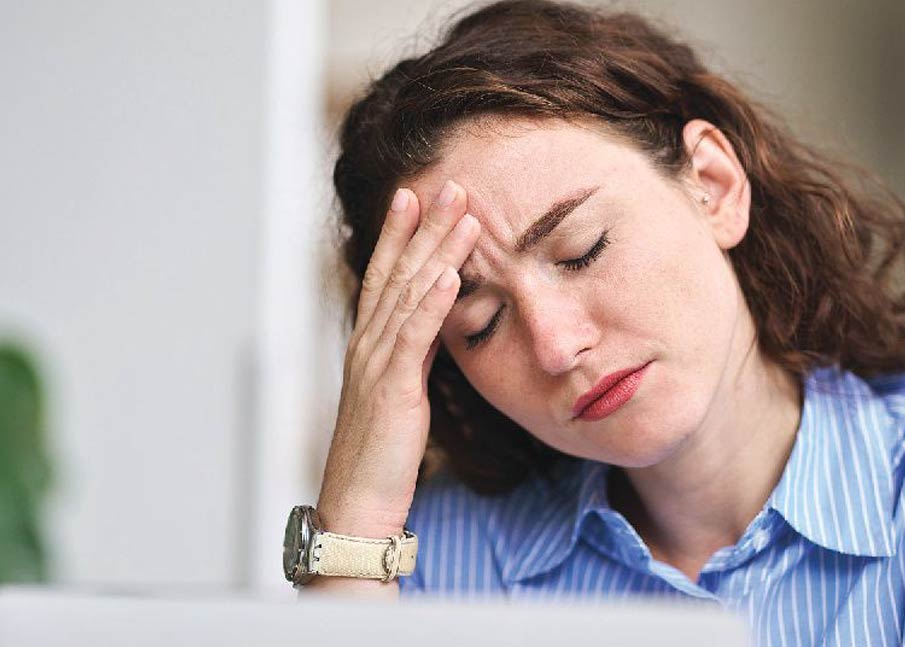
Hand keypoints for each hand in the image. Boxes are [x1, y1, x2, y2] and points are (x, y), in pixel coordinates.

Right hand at [316, 180, 477, 536]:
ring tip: (462, 213)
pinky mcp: (392, 390)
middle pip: (398, 273)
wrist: (358, 505)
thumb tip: (435, 324)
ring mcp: (377, 365)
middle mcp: (368, 346)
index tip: (416, 195)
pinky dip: (432, 303)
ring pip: (409, 295)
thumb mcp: (398, 394)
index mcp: (370, 346)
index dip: (401, 234)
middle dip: (423, 226)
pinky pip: (413, 338)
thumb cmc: (380, 457)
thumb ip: (412, 355)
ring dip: (436, 250)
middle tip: (447, 183)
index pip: (386, 277)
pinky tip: (452, 274)